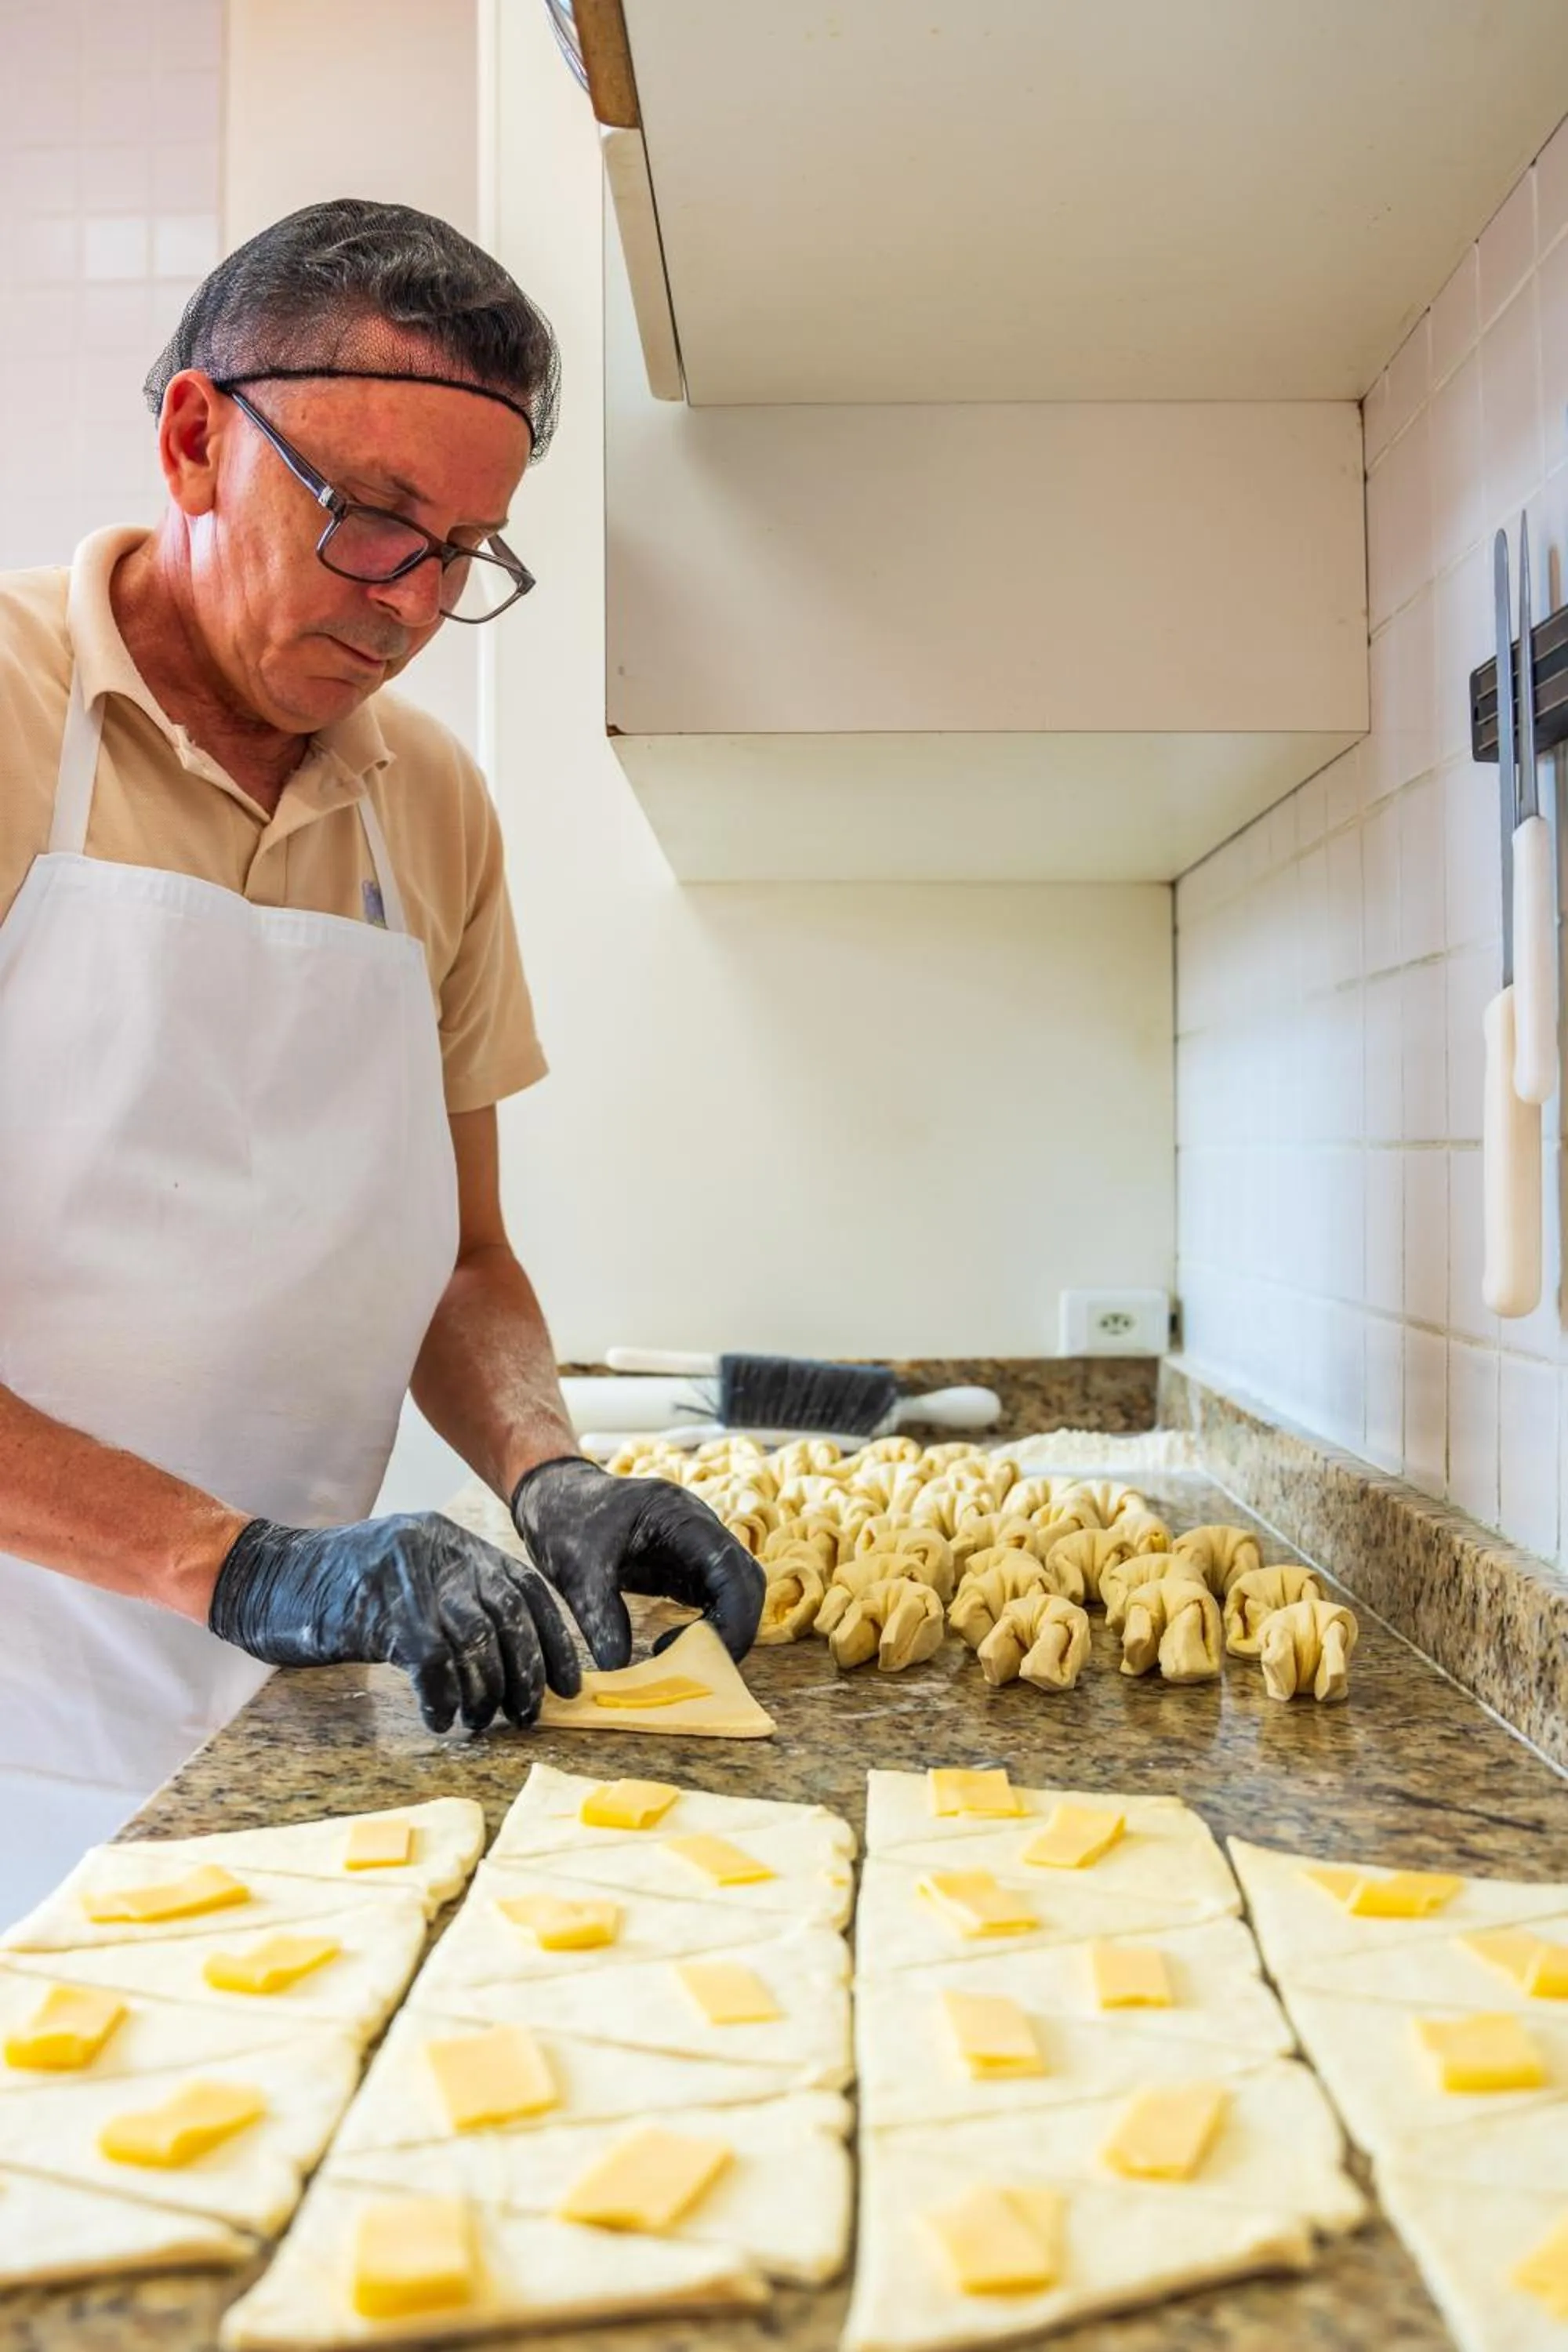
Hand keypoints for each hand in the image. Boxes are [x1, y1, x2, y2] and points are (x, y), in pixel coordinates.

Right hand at [208, 1512, 581, 1734]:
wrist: (263, 1578)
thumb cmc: (337, 1591)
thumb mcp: (408, 1578)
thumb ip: (455, 1600)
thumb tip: (509, 1655)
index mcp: (452, 1541)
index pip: (526, 1588)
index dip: (553, 1640)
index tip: (568, 1683)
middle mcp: (438, 1550)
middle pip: (509, 1616)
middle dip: (526, 1673)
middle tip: (526, 1715)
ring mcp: (407, 1576)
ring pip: (475, 1642)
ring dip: (486, 1692)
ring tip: (480, 1721)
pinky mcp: (376, 1608)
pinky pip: (430, 1662)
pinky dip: (443, 1697)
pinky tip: (441, 1720)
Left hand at [512, 1456, 764, 1669]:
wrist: (553, 1496)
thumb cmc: (564, 1518)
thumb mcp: (574, 1567)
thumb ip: (598, 1614)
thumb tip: (618, 1666)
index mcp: (681, 1516)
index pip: (734, 1569)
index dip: (733, 1619)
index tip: (701, 1657)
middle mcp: (700, 1529)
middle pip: (746, 1582)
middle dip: (733, 1630)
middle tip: (696, 1667)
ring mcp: (696, 1547)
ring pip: (735, 1592)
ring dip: (720, 1630)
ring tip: (680, 1659)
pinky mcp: (684, 1566)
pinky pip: (712, 1599)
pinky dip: (704, 1627)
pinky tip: (672, 1646)